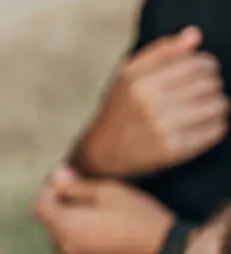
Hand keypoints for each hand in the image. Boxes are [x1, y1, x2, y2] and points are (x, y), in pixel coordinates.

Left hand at [33, 167, 175, 253]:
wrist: (163, 251)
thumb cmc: (137, 216)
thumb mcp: (108, 192)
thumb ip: (76, 185)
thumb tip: (56, 175)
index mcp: (64, 228)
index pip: (40, 206)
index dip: (49, 190)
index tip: (68, 179)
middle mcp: (62, 248)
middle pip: (50, 220)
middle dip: (61, 203)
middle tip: (87, 188)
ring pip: (60, 234)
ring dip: (70, 219)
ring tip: (98, 207)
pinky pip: (72, 246)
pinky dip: (79, 233)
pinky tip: (103, 224)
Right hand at [77, 26, 228, 177]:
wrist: (100, 153)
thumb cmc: (119, 109)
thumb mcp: (129, 74)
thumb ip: (162, 50)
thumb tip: (194, 35)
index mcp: (140, 82)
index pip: (199, 63)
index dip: (207, 66)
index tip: (200, 74)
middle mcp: (150, 105)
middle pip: (210, 84)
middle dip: (210, 86)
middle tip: (199, 94)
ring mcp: (162, 129)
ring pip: (218, 106)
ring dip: (215, 106)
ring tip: (201, 109)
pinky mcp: (173, 151)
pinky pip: (216, 130)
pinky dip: (215, 126)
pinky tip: (201, 126)